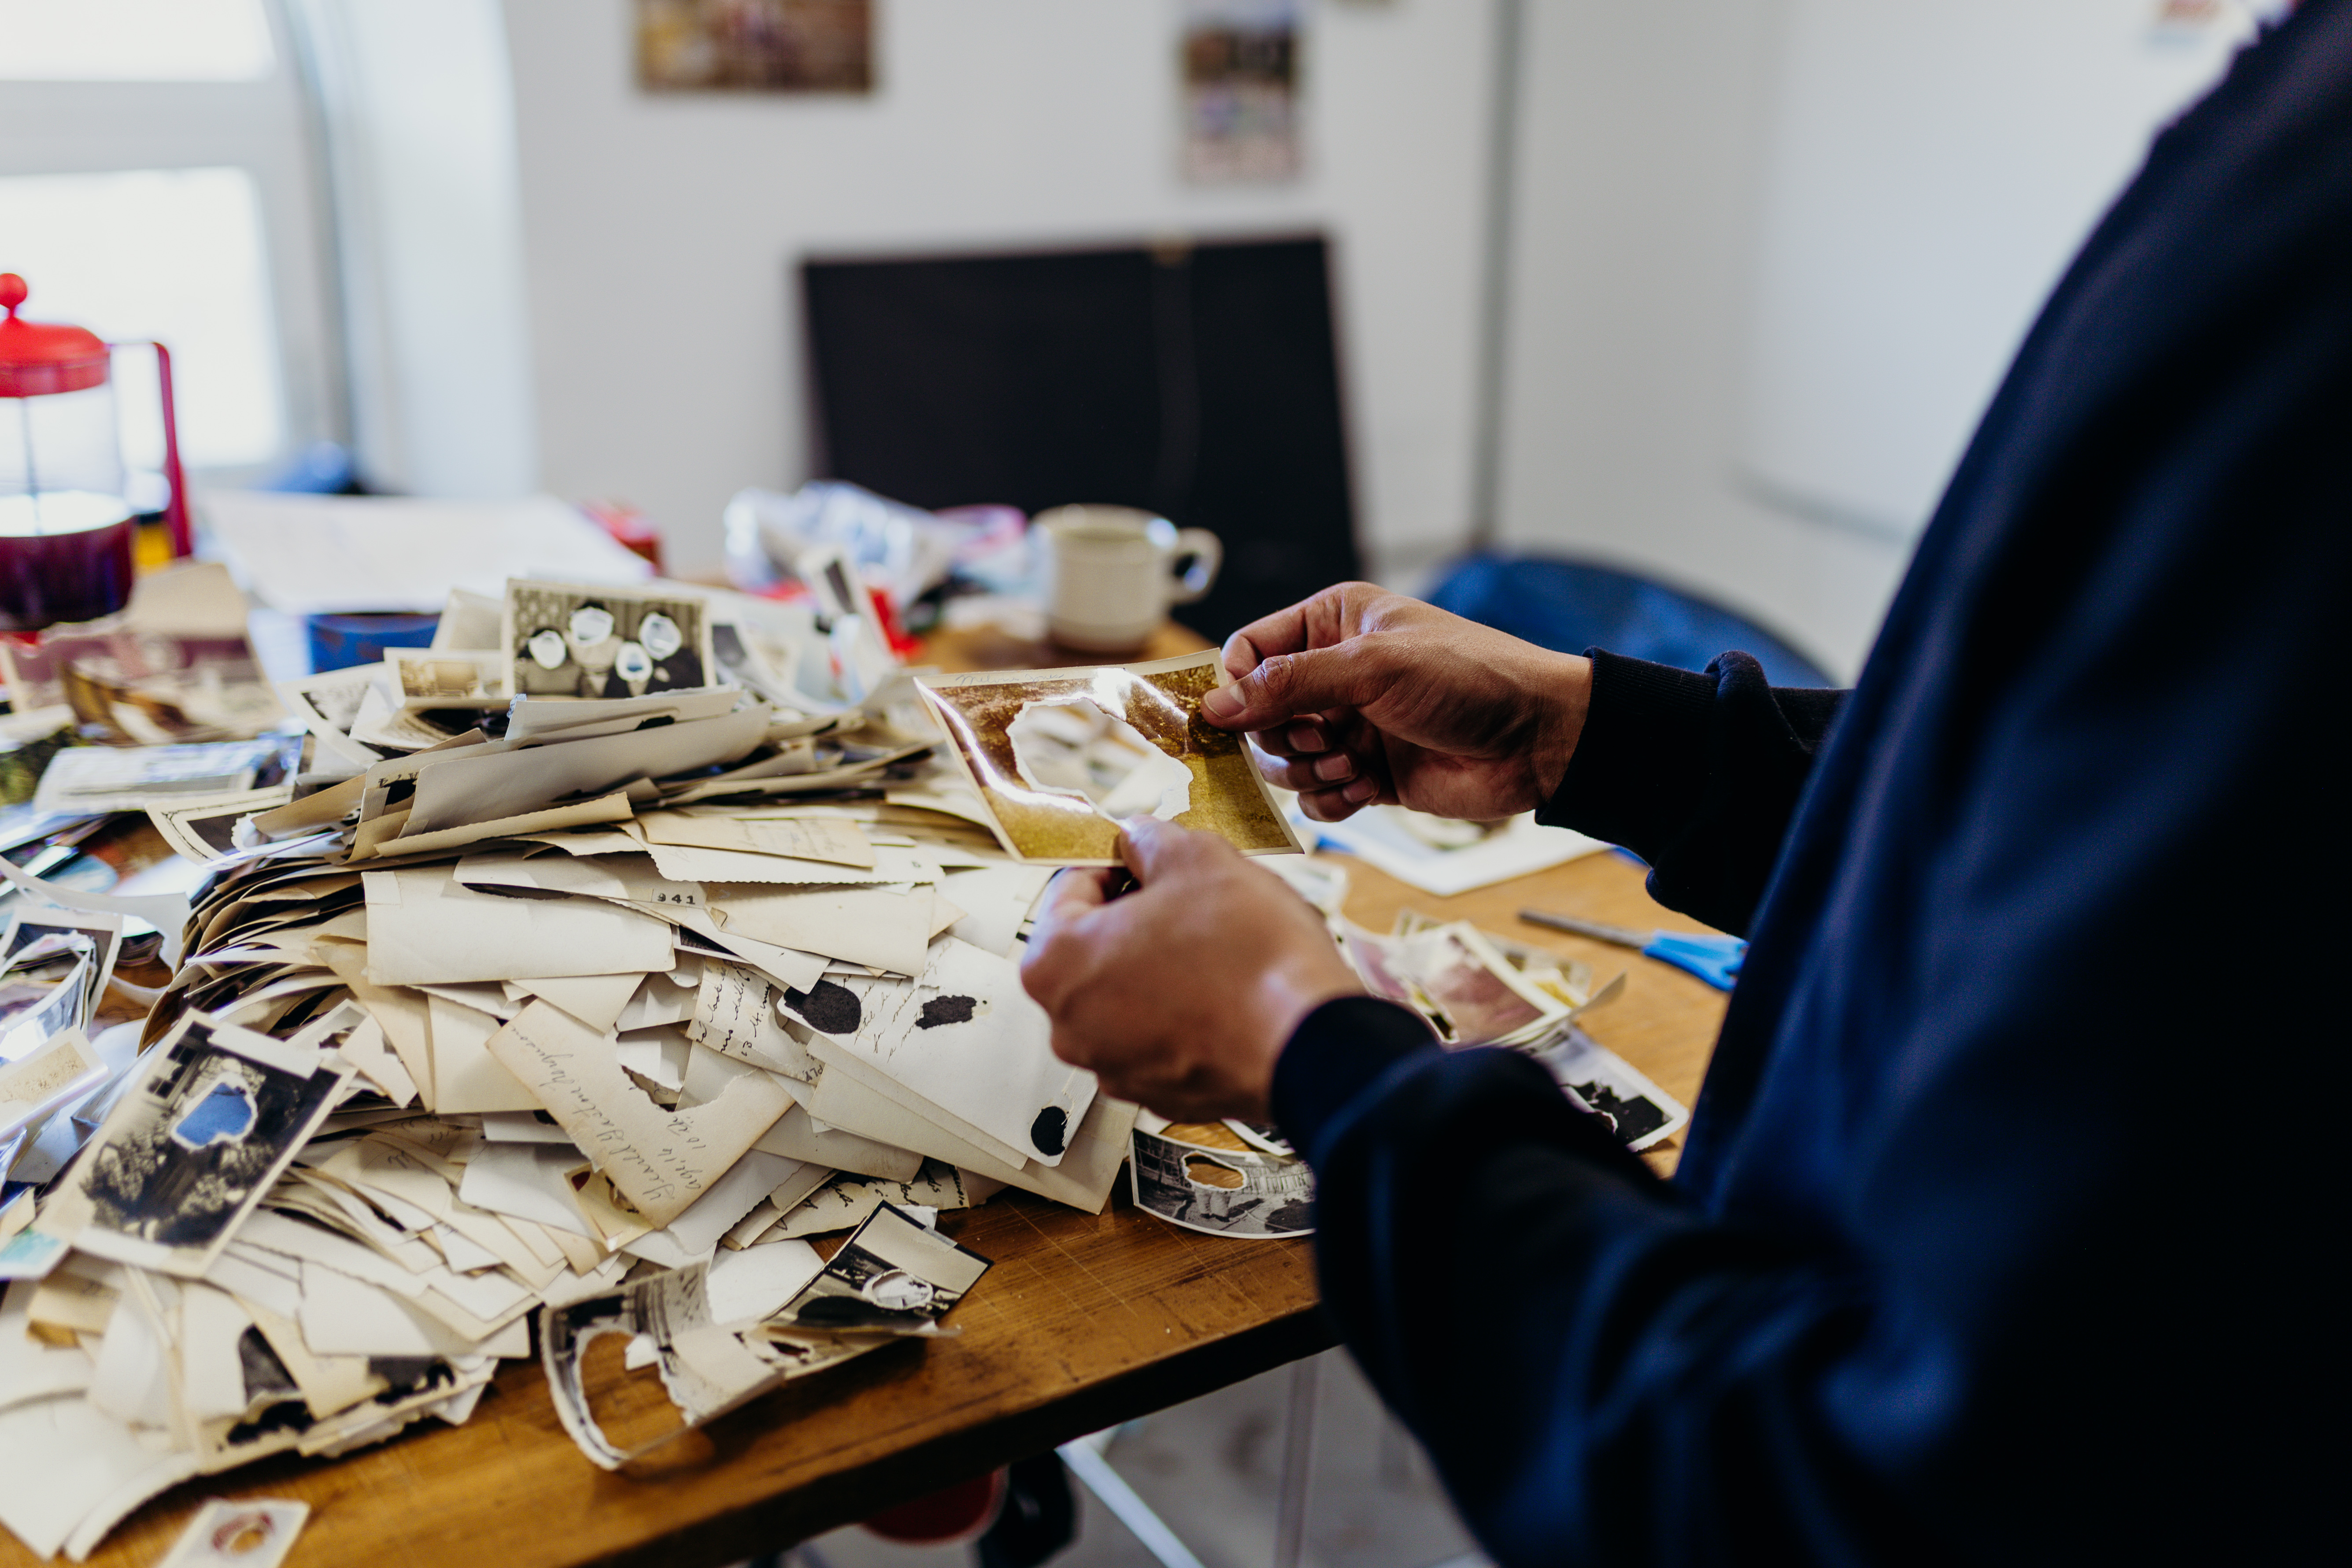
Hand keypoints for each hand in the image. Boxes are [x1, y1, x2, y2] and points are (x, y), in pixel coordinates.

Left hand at [1020, 816, 1362, 1120]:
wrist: (1310, 1044)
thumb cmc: (1251, 962)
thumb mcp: (1198, 859)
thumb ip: (1151, 840)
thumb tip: (1139, 839)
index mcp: (1057, 965)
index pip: (1070, 889)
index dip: (1117, 863)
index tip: (1147, 860)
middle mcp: (1072, 1027)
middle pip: (1097, 949)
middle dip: (1140, 919)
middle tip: (1190, 900)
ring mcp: (1115, 1067)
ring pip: (1129, 996)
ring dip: (1163, 967)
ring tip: (1218, 947)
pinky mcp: (1161, 1093)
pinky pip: (1162, 1037)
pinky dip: (1186, 1014)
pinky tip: (1227, 992)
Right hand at [1200, 583, 1593, 823]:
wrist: (1538, 740)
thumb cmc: (1470, 680)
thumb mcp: (1373, 669)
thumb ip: (1289, 685)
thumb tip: (1213, 704)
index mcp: (1332, 624)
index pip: (1249, 651)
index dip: (1236, 687)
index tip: (1233, 718)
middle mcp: (1334, 675)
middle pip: (1258, 715)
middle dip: (1284, 737)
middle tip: (1326, 738)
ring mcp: (1350, 727)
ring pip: (1284, 760)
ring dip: (1312, 771)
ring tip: (1357, 764)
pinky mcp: (1367, 775)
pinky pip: (1316, 798)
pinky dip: (1332, 800)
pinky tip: (1367, 789)